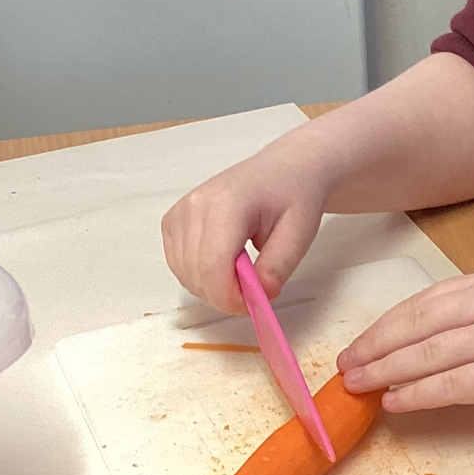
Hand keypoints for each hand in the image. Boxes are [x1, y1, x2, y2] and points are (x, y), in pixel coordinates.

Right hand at [161, 140, 333, 315]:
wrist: (283, 170)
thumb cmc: (293, 195)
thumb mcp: (300, 232)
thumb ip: (278, 267)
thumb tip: (260, 295)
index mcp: (227, 203)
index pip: (212, 265)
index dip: (229, 296)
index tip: (253, 304)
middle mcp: (195, 205)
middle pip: (195, 274)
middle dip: (224, 294)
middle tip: (255, 289)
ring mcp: (180, 212)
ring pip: (184, 274)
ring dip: (212, 286)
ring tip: (244, 270)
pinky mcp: (173, 221)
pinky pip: (178, 264)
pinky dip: (200, 275)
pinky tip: (226, 262)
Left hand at [338, 273, 473, 421]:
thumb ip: (470, 317)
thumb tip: (411, 343)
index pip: (421, 303)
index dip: (382, 327)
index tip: (356, 346)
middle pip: (416, 327)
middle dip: (373, 350)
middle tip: (344, 370)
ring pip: (427, 357)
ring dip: (385, 374)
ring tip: (358, 388)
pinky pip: (450, 386)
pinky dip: (416, 395)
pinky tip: (397, 403)